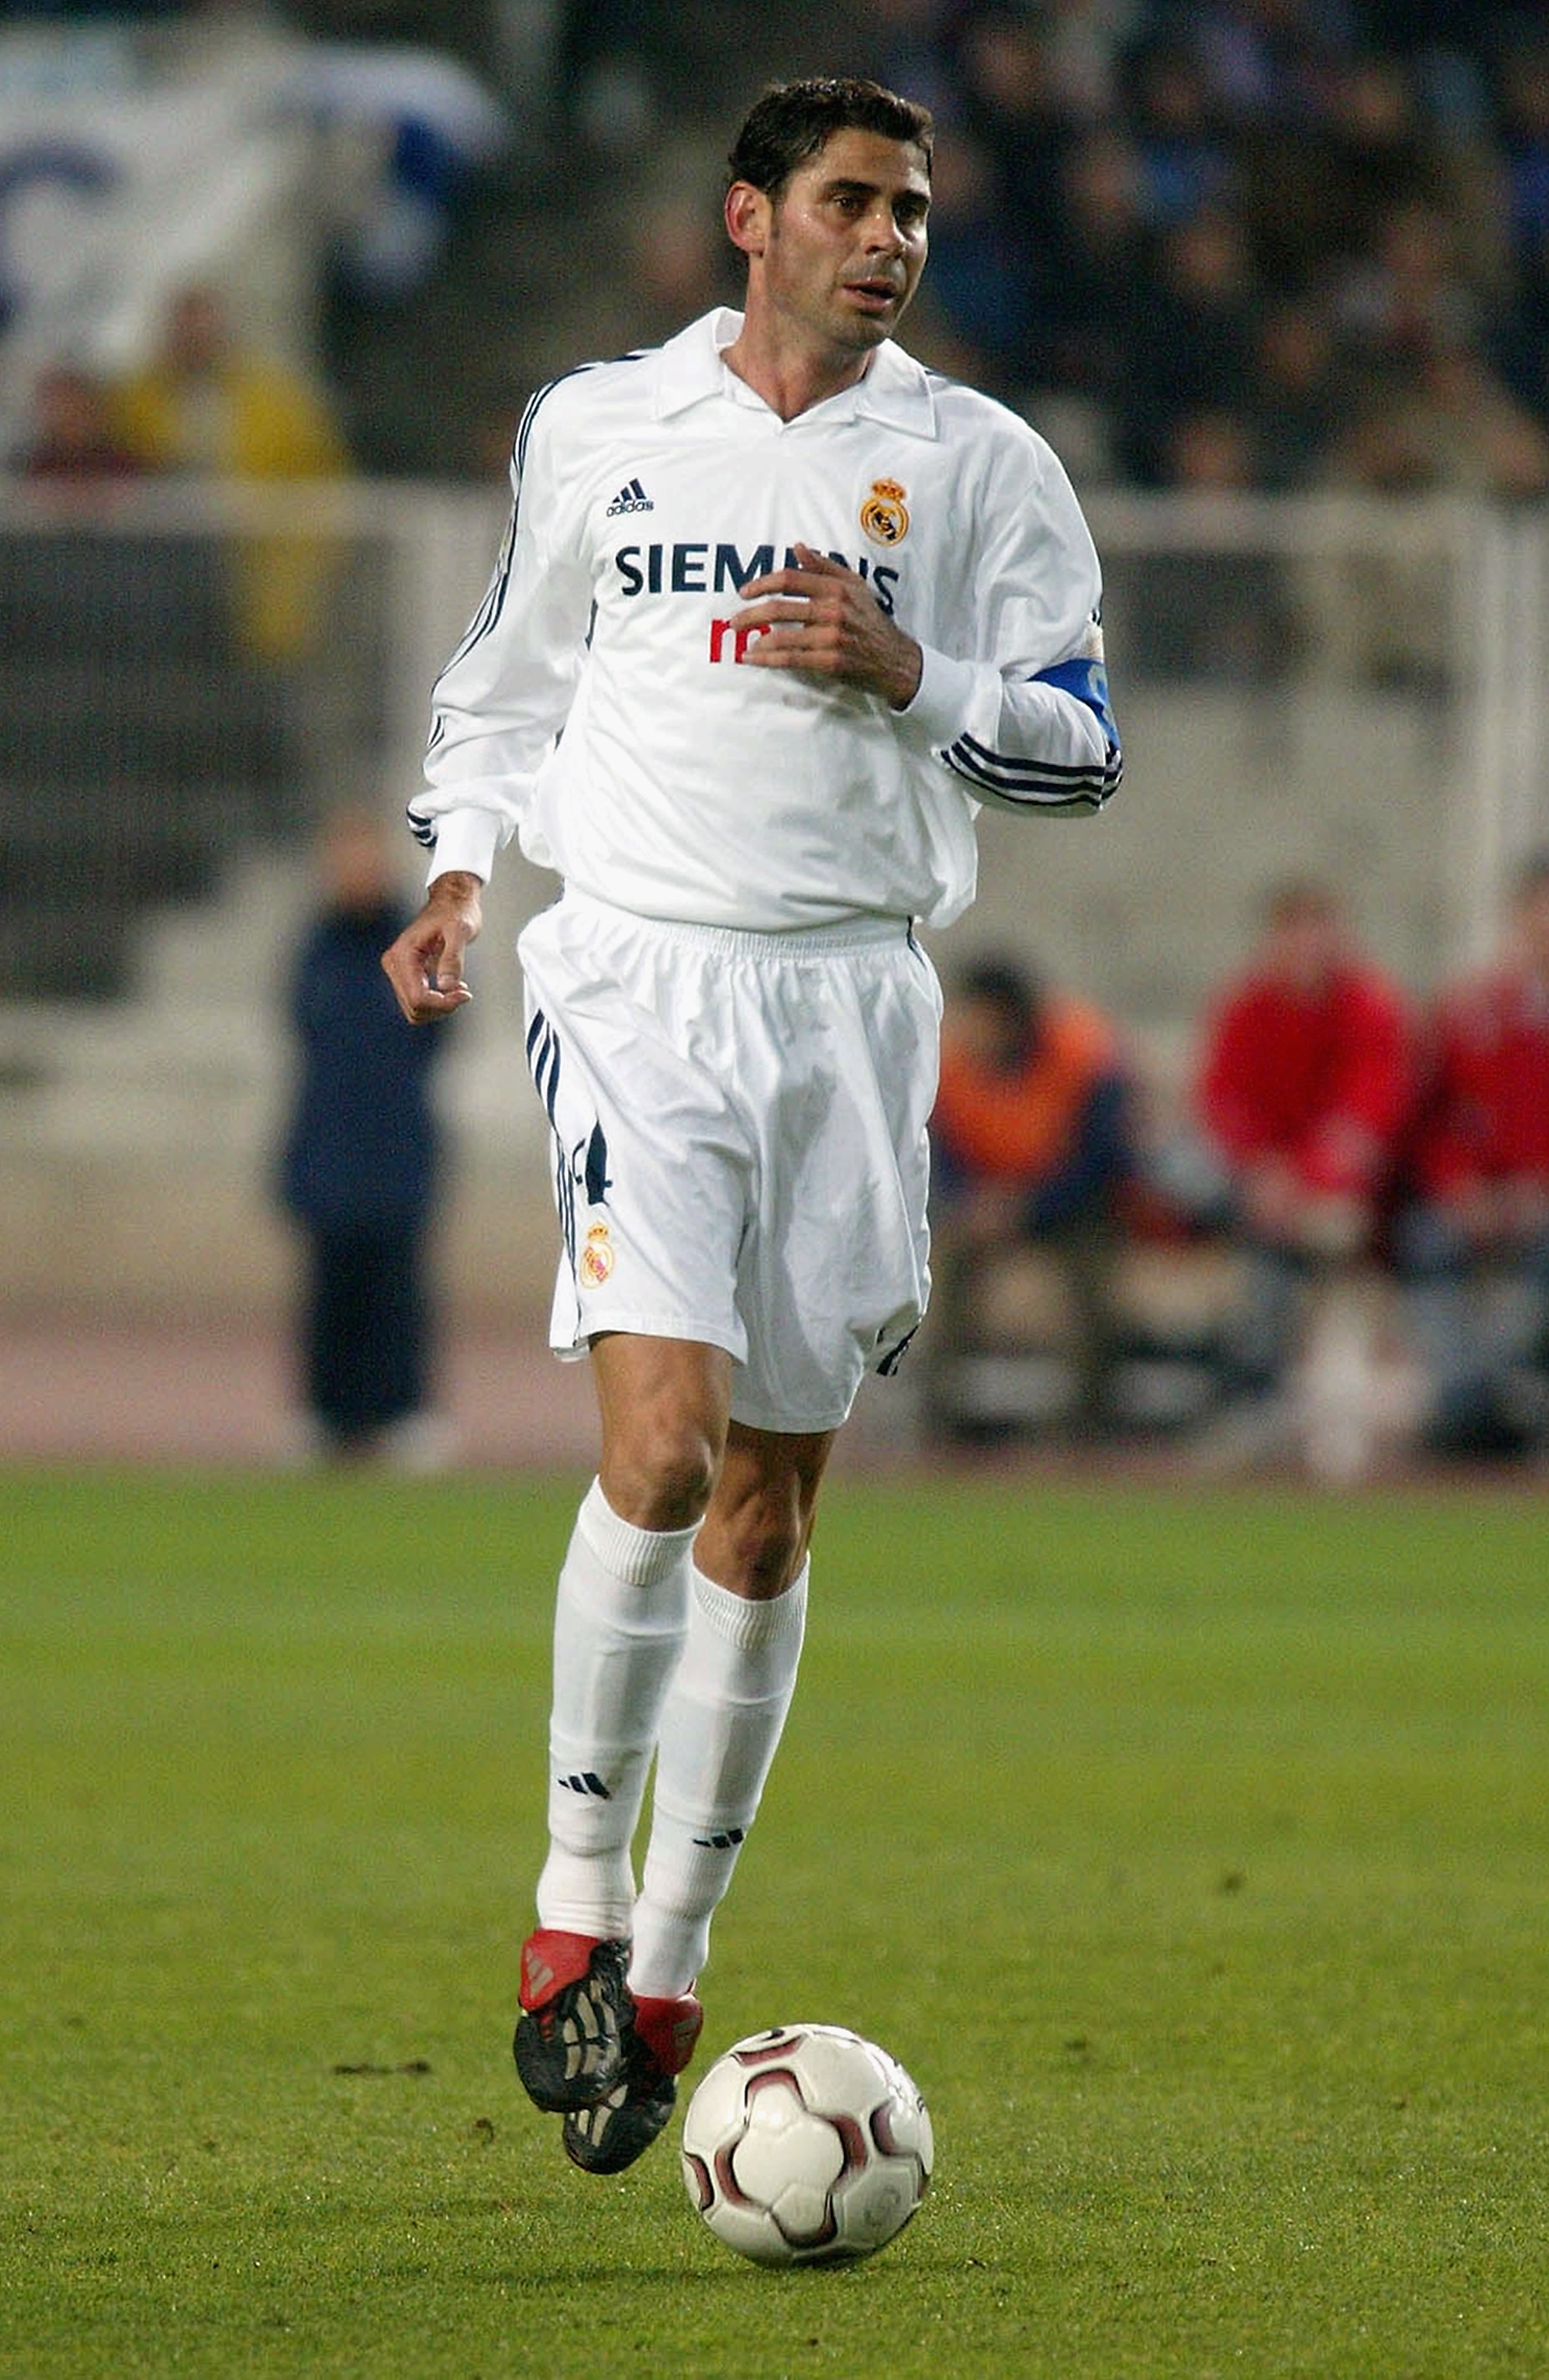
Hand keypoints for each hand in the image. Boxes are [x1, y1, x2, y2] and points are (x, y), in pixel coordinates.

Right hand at [381, 871, 481, 1021]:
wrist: (452, 902)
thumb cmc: (457, 912)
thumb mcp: (460, 931)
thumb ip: (453, 958)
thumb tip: (447, 986)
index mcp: (402, 955)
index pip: (417, 998)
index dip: (442, 1003)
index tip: (466, 992)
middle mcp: (394, 964)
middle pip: (415, 1008)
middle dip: (442, 1006)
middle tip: (464, 991)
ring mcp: (398, 971)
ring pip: (415, 1010)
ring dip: (440, 1007)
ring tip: (459, 988)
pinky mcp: (406, 975)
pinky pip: (418, 1002)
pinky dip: (437, 1003)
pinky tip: (453, 988)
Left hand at [727, 544, 922, 706]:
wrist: (896, 661)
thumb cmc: (872, 622)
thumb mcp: (855, 587)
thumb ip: (825, 567)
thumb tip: (798, 547)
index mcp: (836, 588)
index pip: (789, 579)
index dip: (762, 584)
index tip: (744, 592)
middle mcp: (834, 610)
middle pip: (779, 608)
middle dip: (750, 615)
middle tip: (735, 622)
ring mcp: (832, 636)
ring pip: (782, 636)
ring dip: (757, 640)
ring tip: (744, 644)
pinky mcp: (830, 662)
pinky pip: (790, 659)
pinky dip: (766, 660)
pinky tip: (752, 659)